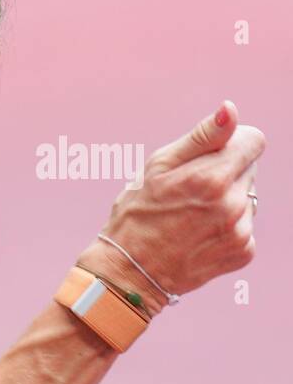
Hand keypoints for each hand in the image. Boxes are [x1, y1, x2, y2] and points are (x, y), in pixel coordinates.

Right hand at [76, 101, 262, 317]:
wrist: (129, 272)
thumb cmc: (136, 215)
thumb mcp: (158, 167)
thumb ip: (202, 136)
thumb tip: (230, 110)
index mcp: (211, 177)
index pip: (254, 141)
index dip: (232, 145)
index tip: (209, 158)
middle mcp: (232, 204)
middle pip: (248, 169)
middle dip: (224, 174)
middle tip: (187, 194)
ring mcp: (240, 231)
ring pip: (247, 198)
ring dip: (226, 202)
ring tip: (191, 218)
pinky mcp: (243, 251)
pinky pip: (246, 226)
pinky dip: (227, 228)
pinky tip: (199, 235)